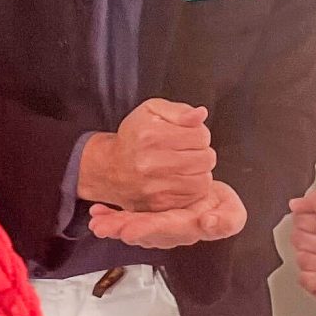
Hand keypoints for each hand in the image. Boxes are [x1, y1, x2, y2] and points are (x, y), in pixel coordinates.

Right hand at [79, 98, 215, 213]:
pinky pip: (194, 197)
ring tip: (186, 165)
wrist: (109, 168)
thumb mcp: (151, 111)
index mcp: (151, 136)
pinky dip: (193, 187)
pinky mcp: (159, 204)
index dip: (200, 134)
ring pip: (203, 179)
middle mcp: (151, 163)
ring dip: (200, 171)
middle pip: (206, 158)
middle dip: (202, 152)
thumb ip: (179, 111)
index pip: (201, 135)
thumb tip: (201, 114)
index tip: (189, 136)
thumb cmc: (134, 136)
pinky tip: (181, 178)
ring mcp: (155, 187)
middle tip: (188, 151)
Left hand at [87, 180, 246, 249]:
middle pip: (145, 232)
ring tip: (97, 221)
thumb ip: (227, 221)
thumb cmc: (218, 205)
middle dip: (123, 229)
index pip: (170, 229)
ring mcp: (156, 228)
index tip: (131, 229)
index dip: (151, 229)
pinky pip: (126, 218)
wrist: (207, 196)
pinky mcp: (145, 219)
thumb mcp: (232, 211)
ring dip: (113, 225)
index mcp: (190, 228)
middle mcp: (170, 232)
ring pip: (132, 228)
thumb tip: (209, 223)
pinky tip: (98, 211)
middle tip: (103, 226)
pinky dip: (111, 215)